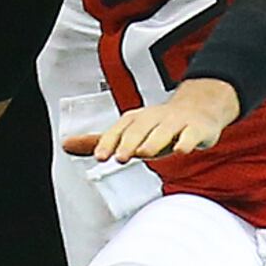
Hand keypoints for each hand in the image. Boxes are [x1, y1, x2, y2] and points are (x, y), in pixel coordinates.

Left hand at [65, 78, 240, 165]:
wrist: (199, 108)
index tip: (100, 156)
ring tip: (144, 153)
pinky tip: (181, 149)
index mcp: (136, 119)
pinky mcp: (197, 129)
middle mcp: (155, 118)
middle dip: (130, 142)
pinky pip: (192, 135)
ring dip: (154, 141)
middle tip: (121, 157)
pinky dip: (187, 141)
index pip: (120, 129)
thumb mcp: (129, 131)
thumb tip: (65, 145)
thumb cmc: (158, 125)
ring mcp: (177, 123)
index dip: (109, 142)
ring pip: (164, 131)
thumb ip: (100, 140)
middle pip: (141, 129)